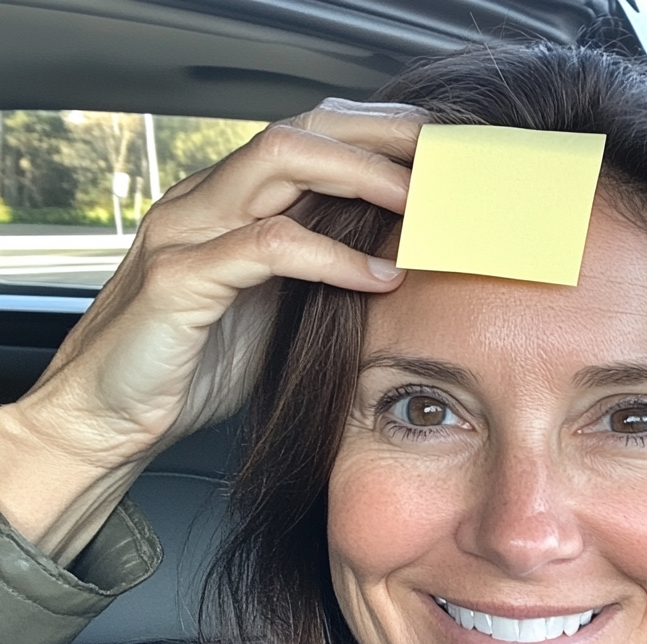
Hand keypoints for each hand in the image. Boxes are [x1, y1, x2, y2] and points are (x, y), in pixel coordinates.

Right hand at [0, 99, 423, 560]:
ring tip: (420, 201)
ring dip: (360, 176)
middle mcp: (205, 203)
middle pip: (299, 130)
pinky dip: (332, 257)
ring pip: (279, 163)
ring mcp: (187, 233)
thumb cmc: (193, 365)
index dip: (372, 135)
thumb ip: (315, 277)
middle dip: (377, 134)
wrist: (111, 416)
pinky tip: (380, 276)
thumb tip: (396, 265)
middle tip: (441, 153)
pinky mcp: (180, 280)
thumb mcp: (270, 312)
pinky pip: (268, 249)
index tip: (436, 152)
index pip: (306, 139)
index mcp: (228, 206)